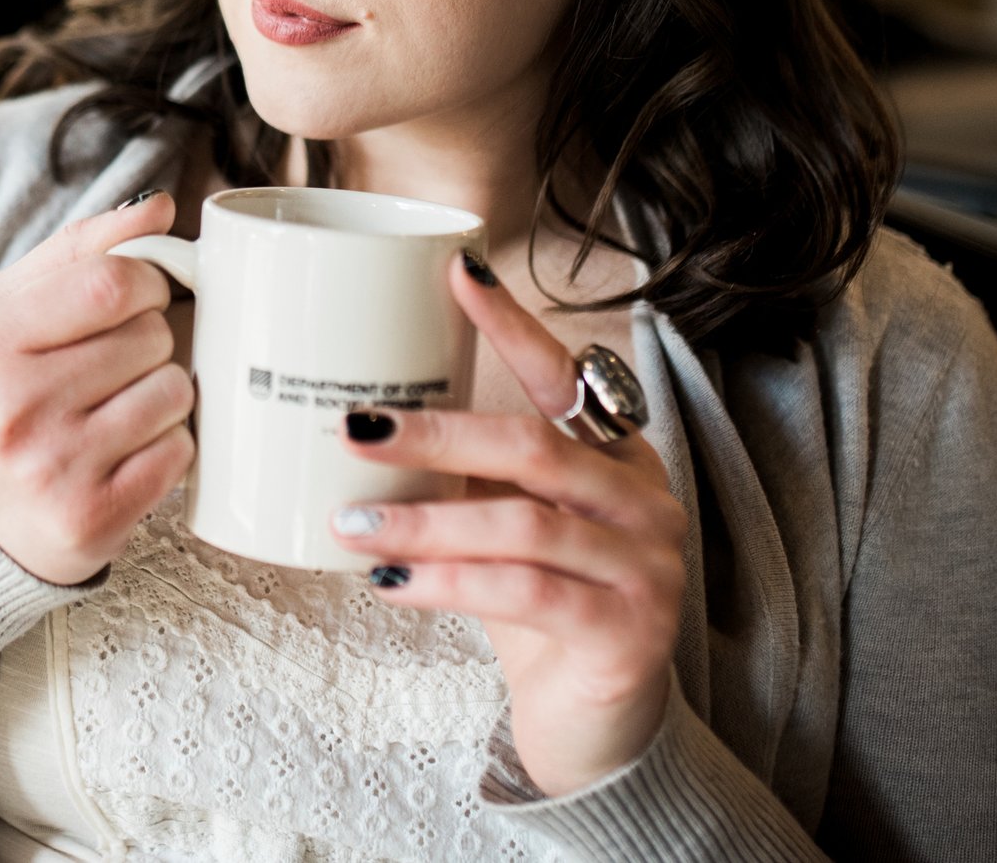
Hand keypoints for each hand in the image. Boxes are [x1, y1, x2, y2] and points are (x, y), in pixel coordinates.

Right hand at [0, 191, 196, 585]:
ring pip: (174, 392)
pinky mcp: (92, 519)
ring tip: (115, 409)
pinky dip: (166, 446)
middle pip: (151, 336)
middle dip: (149, 341)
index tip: (137, 297)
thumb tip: (161, 208)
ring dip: (161, 394)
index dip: (145, 282)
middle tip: (111, 365)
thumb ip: (79, 249)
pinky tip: (124, 452)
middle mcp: (14, 406)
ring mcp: (54, 468)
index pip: (112, 283)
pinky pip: (180, 452)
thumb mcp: (4, 310)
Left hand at [329, 255, 685, 797]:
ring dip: (424, 522)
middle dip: (435, 431)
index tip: (456, 270)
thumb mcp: (506, 527)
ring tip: (350, 523)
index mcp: (614, 456)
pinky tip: (390, 584)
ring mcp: (646, 567)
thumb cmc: (541, 611)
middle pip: (533, 445)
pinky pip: (526, 594)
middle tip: (353, 427)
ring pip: (523, 525)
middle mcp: (642, 500)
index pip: (562, 375)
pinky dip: (448, 585)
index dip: (512, 322)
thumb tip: (362, 420)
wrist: (597, 726)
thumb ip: (469, 475)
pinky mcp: (629, 632)